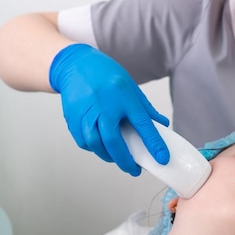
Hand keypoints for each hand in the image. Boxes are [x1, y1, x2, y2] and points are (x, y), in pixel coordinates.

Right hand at [49, 43, 169, 174]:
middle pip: (114, 140)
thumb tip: (162, 125)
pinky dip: (94, 148)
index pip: (142, 124)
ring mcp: (85, 112)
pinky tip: (102, 148)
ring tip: (119, 159)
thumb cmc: (105, 75)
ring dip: (109, 156)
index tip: (162, 158)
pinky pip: (83, 140)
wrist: (75, 64)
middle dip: (125, 160)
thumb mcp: (131, 87)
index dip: (154, 143)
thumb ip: (146, 109)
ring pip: (96, 143)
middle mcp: (103, 105)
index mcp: (123, 96)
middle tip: (134, 170)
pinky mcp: (72, 118)